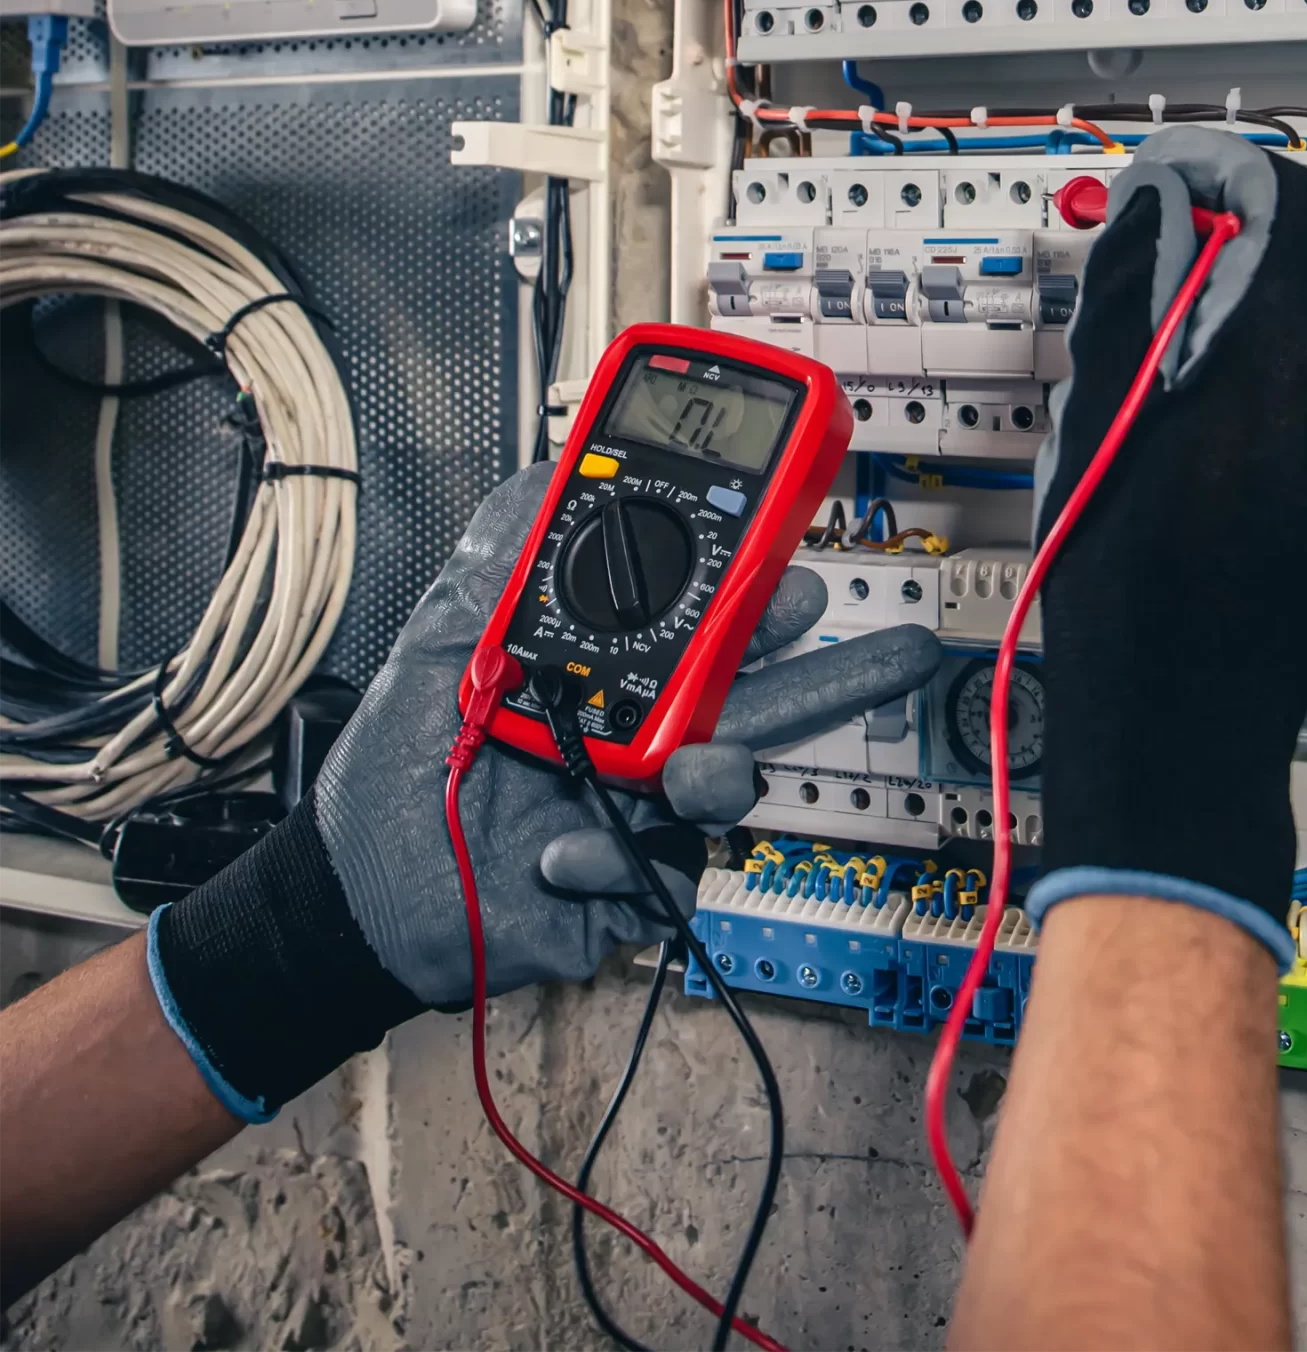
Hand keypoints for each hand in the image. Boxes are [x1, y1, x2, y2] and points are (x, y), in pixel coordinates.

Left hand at [151, 464, 939, 1117]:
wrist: (358, 890)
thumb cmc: (400, 766)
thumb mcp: (441, 641)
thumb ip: (497, 558)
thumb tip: (545, 473)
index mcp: (612, 662)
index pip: (705, 615)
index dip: (757, 587)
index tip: (792, 553)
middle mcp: (643, 729)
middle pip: (758, 694)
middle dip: (835, 672)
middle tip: (891, 650)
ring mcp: (643, 807)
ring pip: (731, 781)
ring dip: (723, 771)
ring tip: (691, 770)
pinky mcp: (629, 880)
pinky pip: (661, 868)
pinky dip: (611, 853)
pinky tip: (556, 845)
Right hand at [1029, 128, 1306, 959]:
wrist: (1180, 719)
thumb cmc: (1132, 582)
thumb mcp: (1102, 409)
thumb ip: (1135, 287)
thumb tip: (1151, 208)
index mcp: (1294, 354)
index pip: (1282, 201)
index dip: (1216, 173)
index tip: (1160, 179)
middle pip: (1299, 259)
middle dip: (1221, 239)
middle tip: (1140, 254)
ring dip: (1234, 308)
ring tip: (1144, 348)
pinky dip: (1255, 369)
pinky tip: (1181, 412)